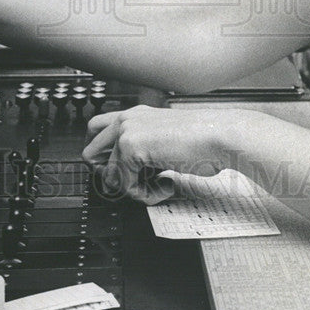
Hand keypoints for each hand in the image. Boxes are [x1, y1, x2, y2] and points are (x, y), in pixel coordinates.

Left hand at [82, 105, 245, 203]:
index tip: (126, 174)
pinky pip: (124, 185)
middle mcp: (127, 119)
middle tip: (135, 183)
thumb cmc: (204, 141)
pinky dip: (145, 194)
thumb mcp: (165, 144)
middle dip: (109, 176)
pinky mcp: (130, 147)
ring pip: (107, 176)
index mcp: (136, 116)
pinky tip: (167, 184)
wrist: (220, 136)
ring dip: (131, 189)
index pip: (97, 132)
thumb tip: (127, 178)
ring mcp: (126, 132)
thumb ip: (144, 154)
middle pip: (89, 153)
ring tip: (158, 185)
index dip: (106, 159)